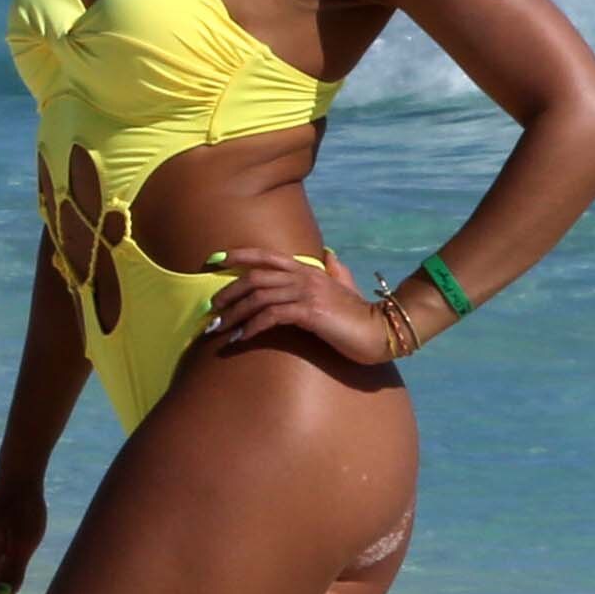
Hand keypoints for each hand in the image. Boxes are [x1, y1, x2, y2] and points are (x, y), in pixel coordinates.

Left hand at [201, 247, 401, 372]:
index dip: (238, 255)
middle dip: (229, 292)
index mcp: (309, 270)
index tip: (212, 260)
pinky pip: (271, 316)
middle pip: (255, 277)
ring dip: (235, 314)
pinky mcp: (310, 313)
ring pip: (259, 297)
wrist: (382, 331)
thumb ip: (335, 270)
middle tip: (212, 309)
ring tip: (219, 329)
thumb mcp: (346, 288)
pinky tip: (240, 339)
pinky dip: (252, 327)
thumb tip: (328, 254)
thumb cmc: (360, 315)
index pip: (266, 256)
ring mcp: (307, 293)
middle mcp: (305, 277)